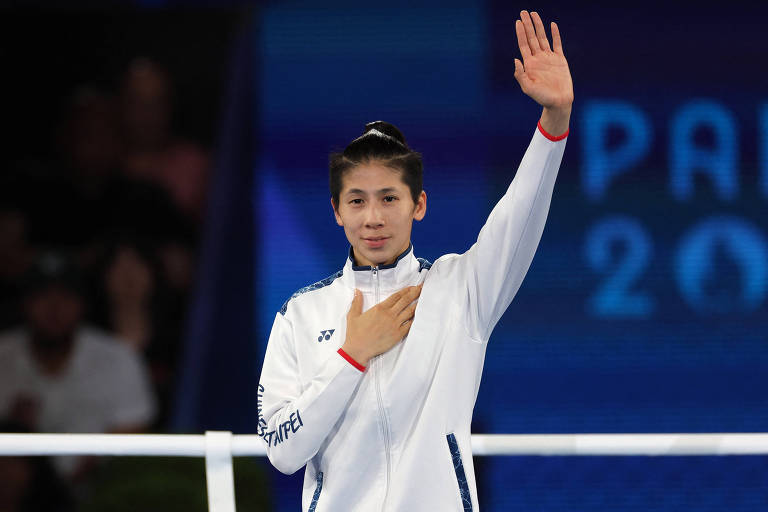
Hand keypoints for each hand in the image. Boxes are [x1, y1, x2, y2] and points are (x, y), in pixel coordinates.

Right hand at [341, 285, 421, 366]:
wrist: (359, 349)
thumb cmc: (355, 334)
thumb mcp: (353, 315)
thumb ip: (357, 302)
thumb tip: (357, 292)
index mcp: (379, 309)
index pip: (396, 296)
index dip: (405, 290)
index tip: (411, 287)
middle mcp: (389, 315)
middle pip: (405, 301)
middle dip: (415, 293)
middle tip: (421, 288)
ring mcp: (395, 325)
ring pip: (410, 311)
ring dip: (417, 304)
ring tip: (423, 298)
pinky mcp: (398, 334)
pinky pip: (410, 324)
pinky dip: (415, 319)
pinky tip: (419, 315)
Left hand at [514, 11, 573, 134]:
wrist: (558, 102)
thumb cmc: (542, 98)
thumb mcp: (528, 88)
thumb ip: (521, 74)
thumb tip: (516, 59)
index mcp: (530, 64)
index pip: (524, 44)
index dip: (521, 33)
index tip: (518, 21)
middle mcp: (538, 58)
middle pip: (532, 37)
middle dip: (527, 25)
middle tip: (523, 12)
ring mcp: (549, 58)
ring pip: (543, 38)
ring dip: (538, 26)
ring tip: (534, 14)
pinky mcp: (560, 60)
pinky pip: (557, 44)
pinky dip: (555, 34)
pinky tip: (552, 25)